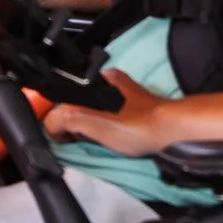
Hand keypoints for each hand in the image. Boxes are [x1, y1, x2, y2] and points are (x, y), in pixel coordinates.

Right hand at [45, 71, 173, 156]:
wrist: (173, 132)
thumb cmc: (137, 126)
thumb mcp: (93, 122)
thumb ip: (66, 119)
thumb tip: (49, 124)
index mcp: (100, 79)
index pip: (67, 95)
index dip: (59, 116)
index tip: (62, 134)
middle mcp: (113, 82)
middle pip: (80, 103)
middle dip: (75, 123)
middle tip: (79, 141)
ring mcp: (126, 97)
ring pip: (95, 112)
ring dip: (90, 129)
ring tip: (95, 143)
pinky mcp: (135, 111)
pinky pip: (109, 119)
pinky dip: (104, 131)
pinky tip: (109, 141)